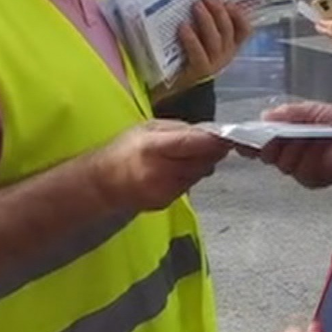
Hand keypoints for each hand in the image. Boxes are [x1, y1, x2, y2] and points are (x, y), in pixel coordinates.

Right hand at [93, 121, 230, 211]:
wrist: (102, 184)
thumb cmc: (124, 150)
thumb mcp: (148, 128)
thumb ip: (179, 130)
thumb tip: (208, 133)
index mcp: (153, 148)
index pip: (193, 143)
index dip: (214, 140)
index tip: (228, 135)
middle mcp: (160, 172)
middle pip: (202, 161)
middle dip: (213, 151)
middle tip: (216, 141)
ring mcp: (165, 191)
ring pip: (200, 174)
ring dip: (203, 162)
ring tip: (192, 152)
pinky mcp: (168, 203)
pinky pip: (190, 184)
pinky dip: (191, 175)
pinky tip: (180, 168)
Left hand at [173, 0, 251, 88]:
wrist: (177, 88)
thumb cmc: (188, 56)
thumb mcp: (202, 37)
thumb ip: (206, 22)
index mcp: (230, 45)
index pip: (244, 30)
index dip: (239, 15)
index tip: (228, 1)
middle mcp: (226, 55)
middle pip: (227, 30)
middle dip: (219, 11)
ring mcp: (214, 64)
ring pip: (215, 40)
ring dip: (207, 20)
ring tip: (196, 5)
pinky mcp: (199, 71)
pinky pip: (198, 53)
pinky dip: (191, 38)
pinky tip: (183, 26)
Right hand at [253, 102, 331, 188]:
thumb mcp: (315, 110)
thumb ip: (290, 113)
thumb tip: (264, 115)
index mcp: (287, 134)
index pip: (260, 139)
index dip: (248, 139)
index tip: (238, 139)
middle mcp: (289, 152)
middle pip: (266, 153)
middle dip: (271, 144)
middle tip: (279, 137)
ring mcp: (299, 168)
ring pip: (282, 162)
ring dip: (295, 150)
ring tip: (311, 140)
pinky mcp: (311, 179)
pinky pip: (300, 171)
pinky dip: (309, 160)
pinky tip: (319, 152)